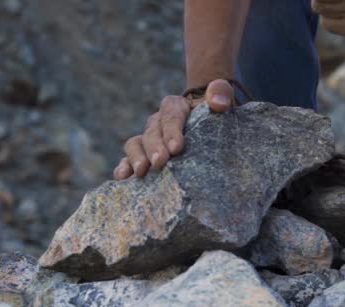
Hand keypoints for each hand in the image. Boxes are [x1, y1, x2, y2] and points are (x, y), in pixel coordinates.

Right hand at [113, 79, 233, 179]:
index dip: (172, 131)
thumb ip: (221, 92)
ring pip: (136, 144)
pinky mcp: (145, 154)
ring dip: (136, 157)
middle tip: (160, 163)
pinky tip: (123, 177)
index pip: (171, 115)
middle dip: (155, 148)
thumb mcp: (221, 98)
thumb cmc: (216, 114)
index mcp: (175, 106)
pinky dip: (124, 166)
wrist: (209, 126)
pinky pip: (130, 158)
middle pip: (152, 133)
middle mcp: (158, 122)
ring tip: (141, 172)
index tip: (176, 148)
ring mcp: (149, 139)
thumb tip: (219, 102)